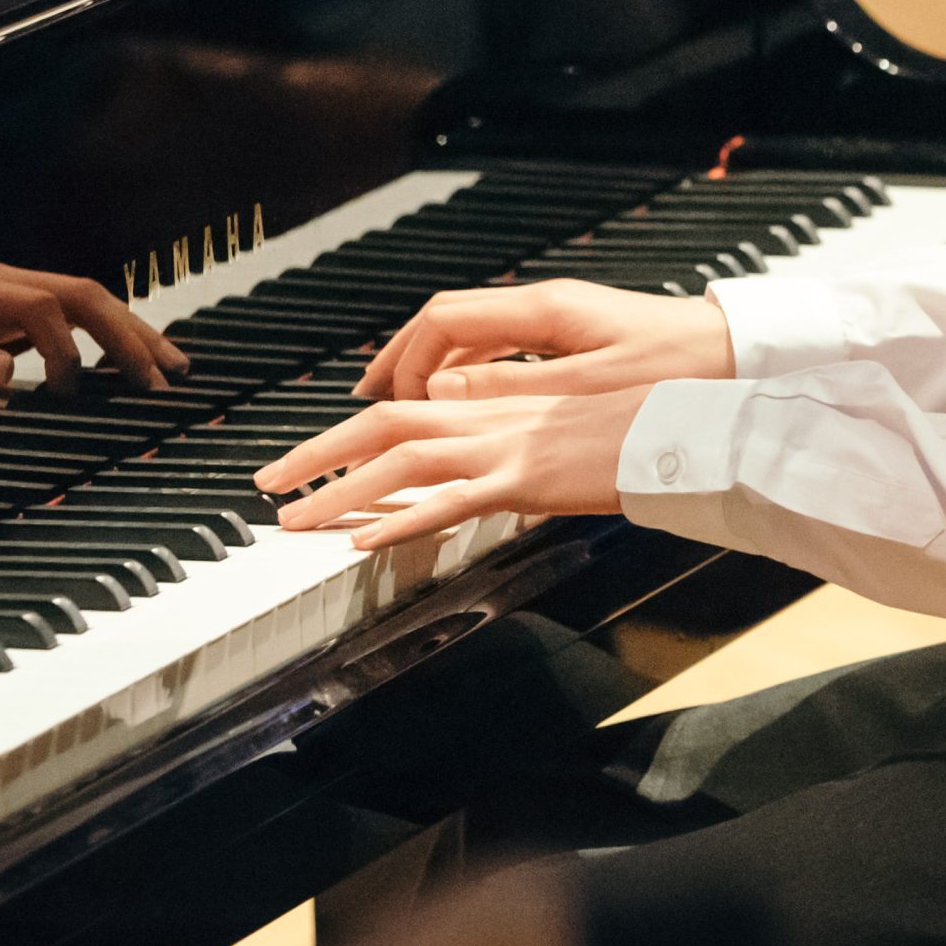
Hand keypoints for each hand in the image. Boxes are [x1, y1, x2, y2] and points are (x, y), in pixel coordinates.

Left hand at [0, 259, 190, 395]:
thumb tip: (7, 372)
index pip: (42, 305)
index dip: (64, 347)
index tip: (69, 391)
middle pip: (82, 293)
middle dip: (127, 333)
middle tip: (162, 379)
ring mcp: (3, 287)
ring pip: (85, 298)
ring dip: (129, 331)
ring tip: (170, 368)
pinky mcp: (5, 303)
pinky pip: (70, 312)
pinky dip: (108, 332)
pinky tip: (132, 358)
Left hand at [253, 388, 651, 549]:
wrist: (679, 427)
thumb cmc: (627, 430)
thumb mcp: (555, 427)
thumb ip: (506, 434)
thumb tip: (464, 456)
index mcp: (493, 407)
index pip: (400, 410)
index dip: (345, 434)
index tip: (303, 461)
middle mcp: (489, 420)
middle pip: (383, 424)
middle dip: (316, 454)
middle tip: (267, 485)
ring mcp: (504, 447)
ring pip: (402, 458)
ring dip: (338, 490)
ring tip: (291, 520)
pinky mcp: (526, 479)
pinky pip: (451, 498)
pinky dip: (403, 516)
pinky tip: (366, 538)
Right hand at [356, 280, 731, 401]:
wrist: (734, 356)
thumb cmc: (677, 370)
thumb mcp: (588, 388)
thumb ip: (510, 387)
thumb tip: (442, 390)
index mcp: (542, 309)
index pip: (444, 319)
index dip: (404, 358)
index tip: (384, 399)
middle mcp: (544, 307)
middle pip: (448, 323)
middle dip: (401, 360)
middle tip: (363, 401)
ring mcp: (558, 320)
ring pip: (472, 336)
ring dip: (431, 368)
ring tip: (399, 406)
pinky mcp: (575, 338)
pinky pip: (500, 349)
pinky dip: (467, 372)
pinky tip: (459, 400)